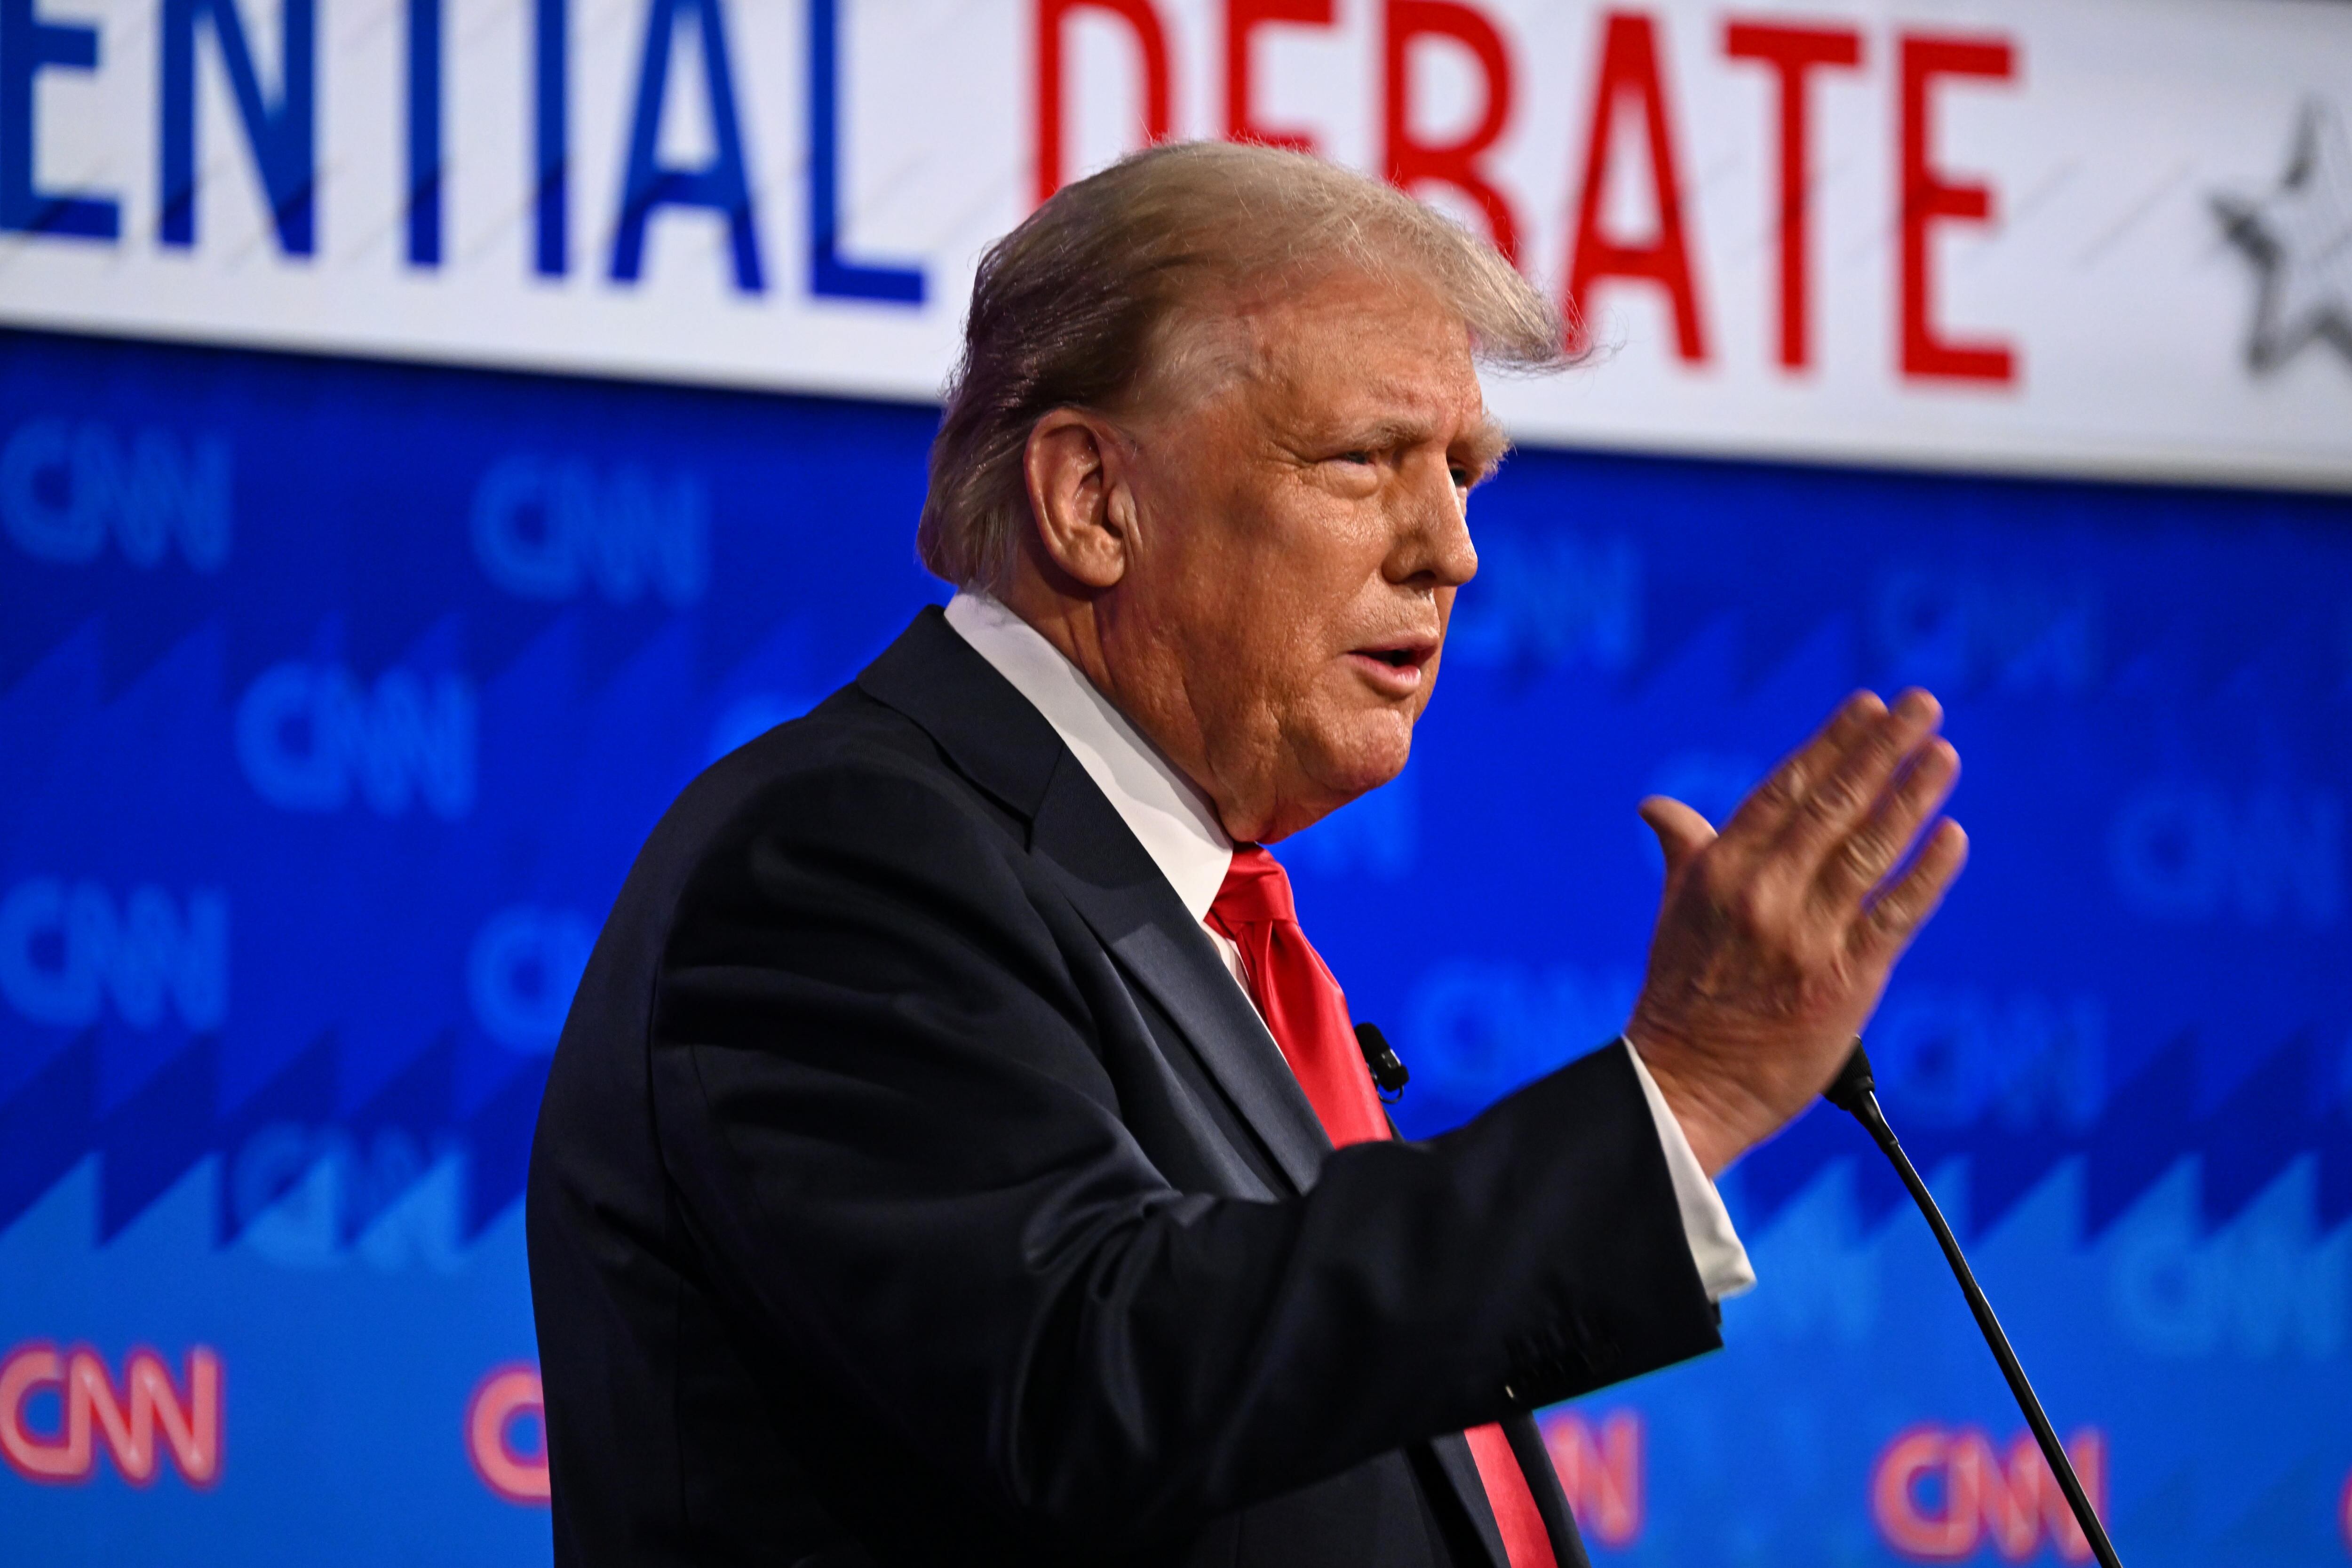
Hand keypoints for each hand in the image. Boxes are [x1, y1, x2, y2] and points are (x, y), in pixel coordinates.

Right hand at [1625, 690, 1968, 1176]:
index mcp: (1719, 872)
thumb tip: (1658, 808)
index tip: (1867, 706)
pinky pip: (1895, 917)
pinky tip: (1951, 836)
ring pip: (1869, 851)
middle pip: (1833, 806)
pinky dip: (1926, 874)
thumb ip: (1685, 854)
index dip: (1831, 744)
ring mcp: (1805, 937)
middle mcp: (1762, 894)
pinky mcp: (1844, 981)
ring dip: (1911, 796)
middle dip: (1881, 749)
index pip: (1785, 791)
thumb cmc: (1681, 999)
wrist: (1683, 1087)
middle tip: (1922, 706)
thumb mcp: (1675, 915)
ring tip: (1943, 754)